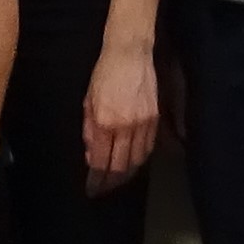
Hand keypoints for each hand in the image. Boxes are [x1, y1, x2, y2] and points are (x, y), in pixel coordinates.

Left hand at [82, 37, 162, 189]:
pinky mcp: (155, 118)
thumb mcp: (88, 103)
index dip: (97, 180)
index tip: (92, 188)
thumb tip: (91, 157)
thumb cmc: (103, 75)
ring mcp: (143, 124)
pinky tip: (133, 161)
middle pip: (121, 167)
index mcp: (105, 123)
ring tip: (118, 178)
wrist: (129, 54)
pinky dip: (140, 159)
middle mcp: (126, 127)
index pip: (101, 162)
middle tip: (104, 188)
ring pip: (138, 160)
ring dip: (127, 173)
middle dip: (112, 182)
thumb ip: (89, 132)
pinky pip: (149, 147)